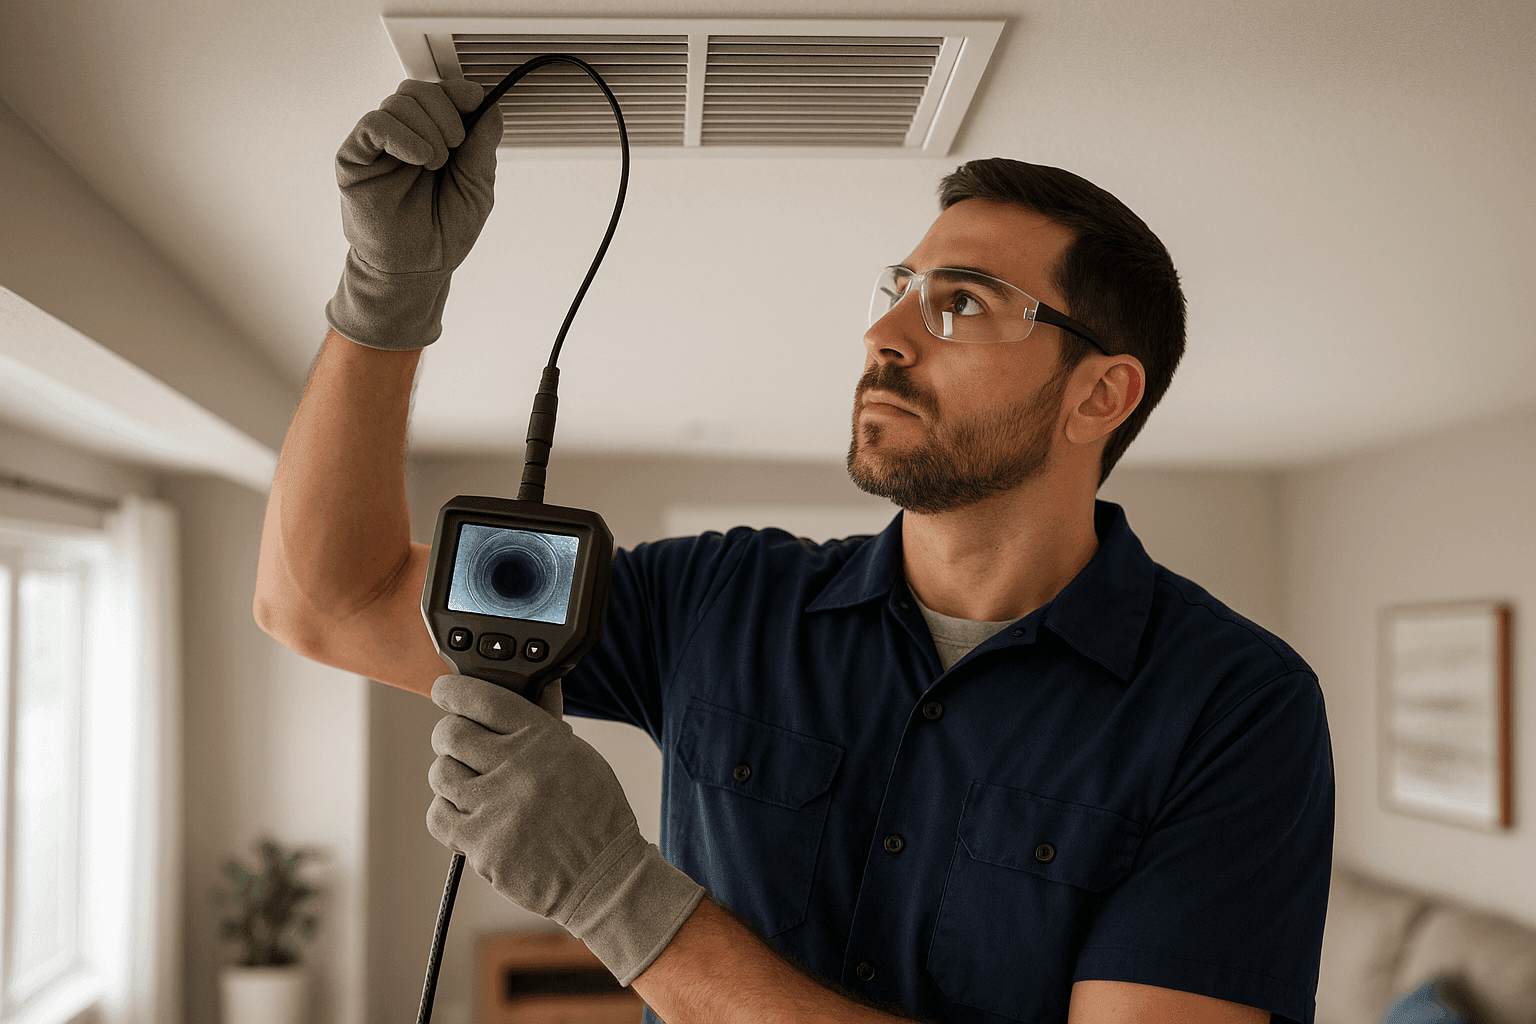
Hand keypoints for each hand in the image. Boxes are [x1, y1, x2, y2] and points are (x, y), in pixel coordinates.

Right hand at [325, 79, 502, 349]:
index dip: (458, 91)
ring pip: (399, 102)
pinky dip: (402, 134)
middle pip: (419, 90)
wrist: (415, 269)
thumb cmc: (442, 234)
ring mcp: (378, 146)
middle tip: (454, 147)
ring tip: (434, 163)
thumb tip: (490, 106)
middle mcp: (405, 137)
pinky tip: (419, 158)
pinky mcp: (355, 157)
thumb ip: (481, 146)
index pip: (441, 95)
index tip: (474, 100)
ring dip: (427, 127)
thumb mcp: (476, 188)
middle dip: (445, 110)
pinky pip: (375, 124)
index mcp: (434, 139)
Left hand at [427, 674, 704, 984]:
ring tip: (477, 790)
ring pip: (439, 773)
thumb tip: (526, 685)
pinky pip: (438, 815)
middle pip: (449, 734)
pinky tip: (474, 817)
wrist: (603, 876)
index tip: (445, 693)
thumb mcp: (579, 755)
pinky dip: (449, 814)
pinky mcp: (480, 844)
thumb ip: (543, 723)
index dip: (453, 691)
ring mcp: (495, 806)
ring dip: (452, 778)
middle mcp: (517, 767)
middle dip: (450, 737)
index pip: (481, 697)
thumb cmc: (595, 814)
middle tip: (462, 748)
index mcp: (543, 738)